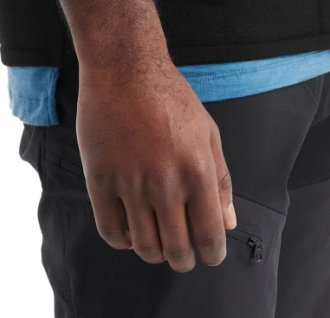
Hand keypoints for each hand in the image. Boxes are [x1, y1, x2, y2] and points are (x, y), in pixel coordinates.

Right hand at [75, 58, 235, 270]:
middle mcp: (166, 183)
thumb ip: (221, 180)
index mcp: (197, 171)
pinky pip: (111, 232)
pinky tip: (130, 230)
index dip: (212, 254)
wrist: (125, 69)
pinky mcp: (101, 181)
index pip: (209, 235)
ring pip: (144, 247)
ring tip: (157, 241)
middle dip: (183, 260)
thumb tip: (228, 223)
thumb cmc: (171, 97)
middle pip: (176, 250)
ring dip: (154, 253)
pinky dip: (123, 241)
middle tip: (183, 254)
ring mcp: (131, 184)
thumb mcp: (208, 132)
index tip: (209, 256)